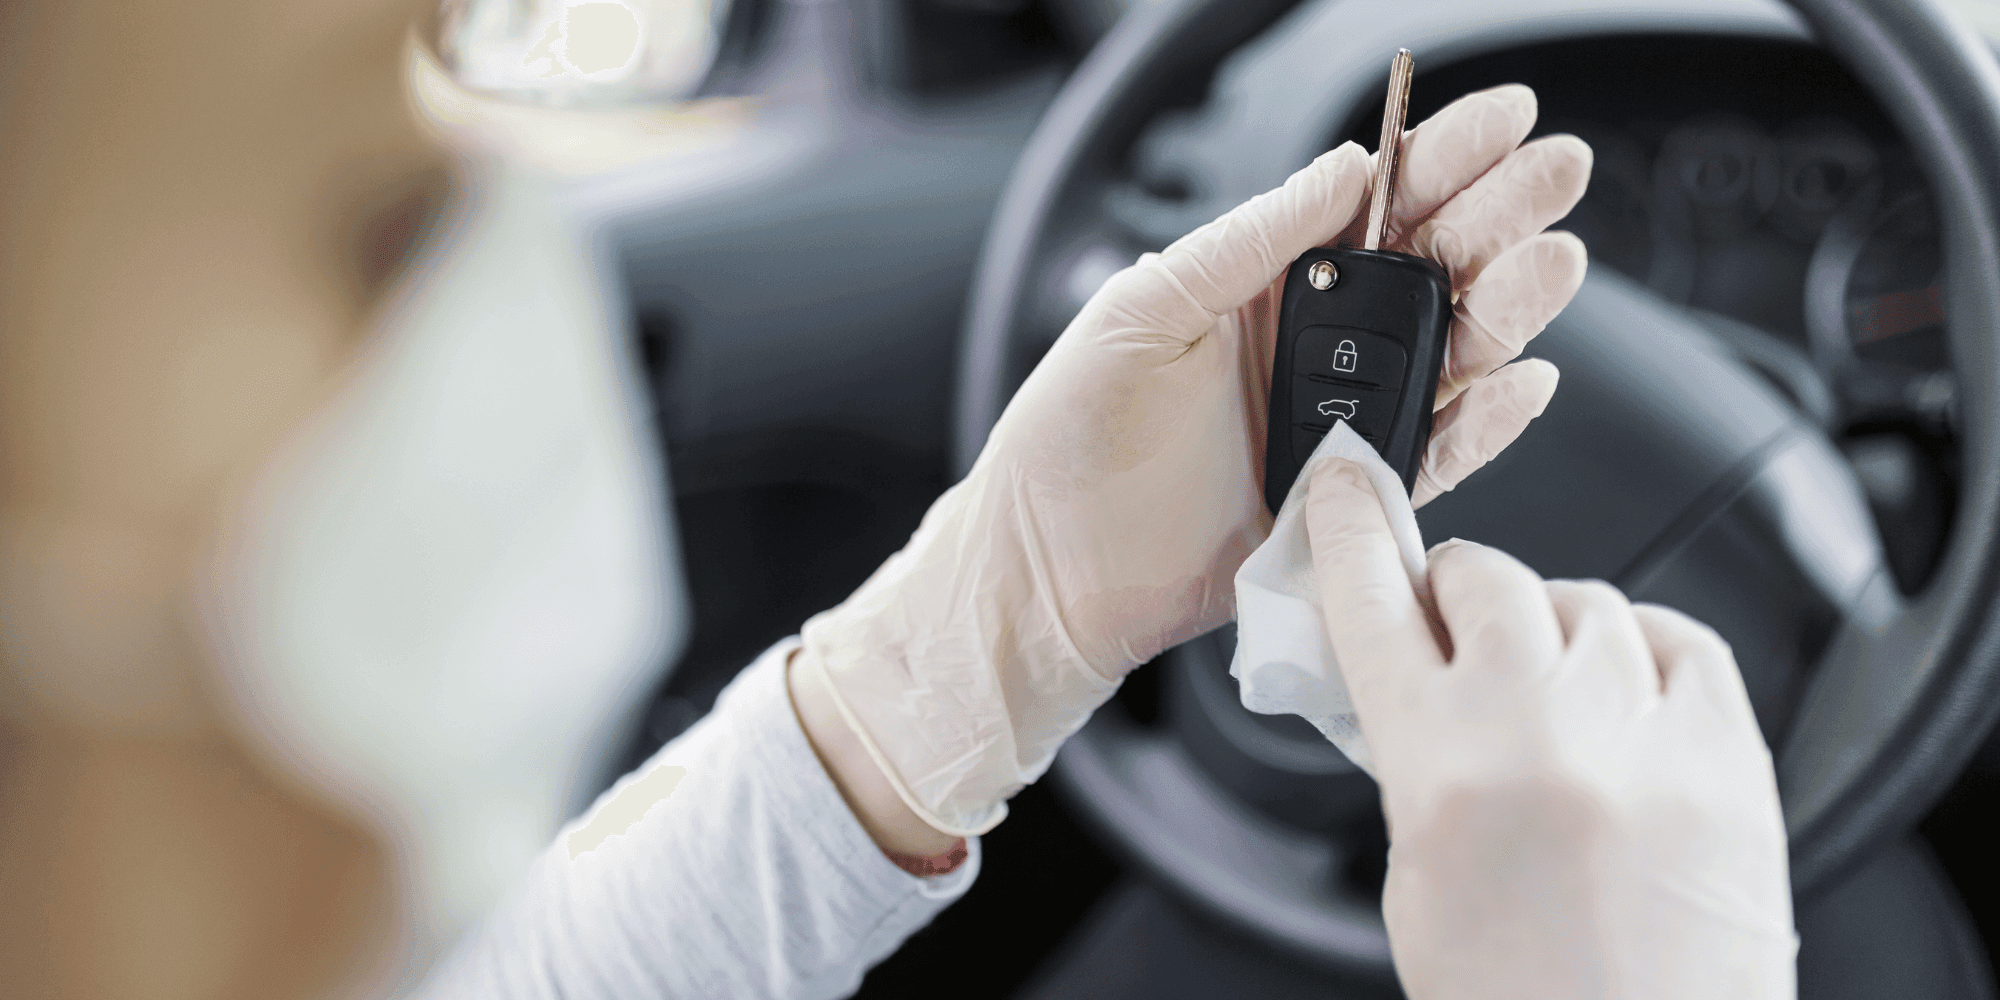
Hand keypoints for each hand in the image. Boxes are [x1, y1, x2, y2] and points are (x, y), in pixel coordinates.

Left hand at [797, 85, 1591, 835]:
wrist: (1049, 566)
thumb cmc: (1071, 432)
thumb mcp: (1146, 307)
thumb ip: (1251, 241)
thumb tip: (1345, 169)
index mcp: (1266, 286)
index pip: (1373, 206)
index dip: (1443, 158)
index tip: (1505, 118)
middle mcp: (1314, 347)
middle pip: (1433, 270)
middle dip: (1501, 216)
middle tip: (1556, 173)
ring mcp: (1340, 421)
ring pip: (1452, 355)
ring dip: (1509, 307)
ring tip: (1550, 264)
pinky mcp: (1352, 497)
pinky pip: (1437, 455)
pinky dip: (1487, 422)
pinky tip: (1524, 381)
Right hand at [1305, 458, 1795, 999]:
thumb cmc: (1520, 998)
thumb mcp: (1414, 872)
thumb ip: (1410, 752)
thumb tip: (1409, 667)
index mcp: (1439, 768)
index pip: (1371, 602)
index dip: (1348, 533)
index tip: (1346, 490)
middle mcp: (1541, 732)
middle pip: (1483, 576)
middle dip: (1457, 591)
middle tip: (1455, 627)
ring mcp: (1644, 736)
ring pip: (1582, 600)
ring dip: (1552, 629)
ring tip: (1554, 699)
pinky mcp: (1730, 755)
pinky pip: (1678, 638)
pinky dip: (1643, 651)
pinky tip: (1626, 696)